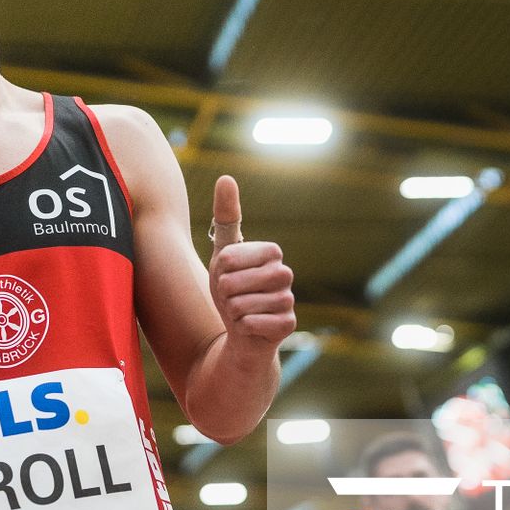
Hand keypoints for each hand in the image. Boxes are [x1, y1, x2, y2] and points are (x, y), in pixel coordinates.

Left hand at [206, 175, 294, 350]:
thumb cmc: (232, 289)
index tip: (228, 276)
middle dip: (224, 293)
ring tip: (240, 312)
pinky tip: (249, 327)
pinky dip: (242, 328)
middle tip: (232, 297)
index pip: (230, 259)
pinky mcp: (288, 325)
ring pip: (241, 305)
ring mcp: (288, 300)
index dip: (220, 271)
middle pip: (234, 282)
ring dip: (232, 311)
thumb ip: (226, 216)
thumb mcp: (224, 253)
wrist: (242, 332)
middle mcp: (285, 273)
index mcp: (271, 252)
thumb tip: (226, 177)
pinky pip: (252, 324)